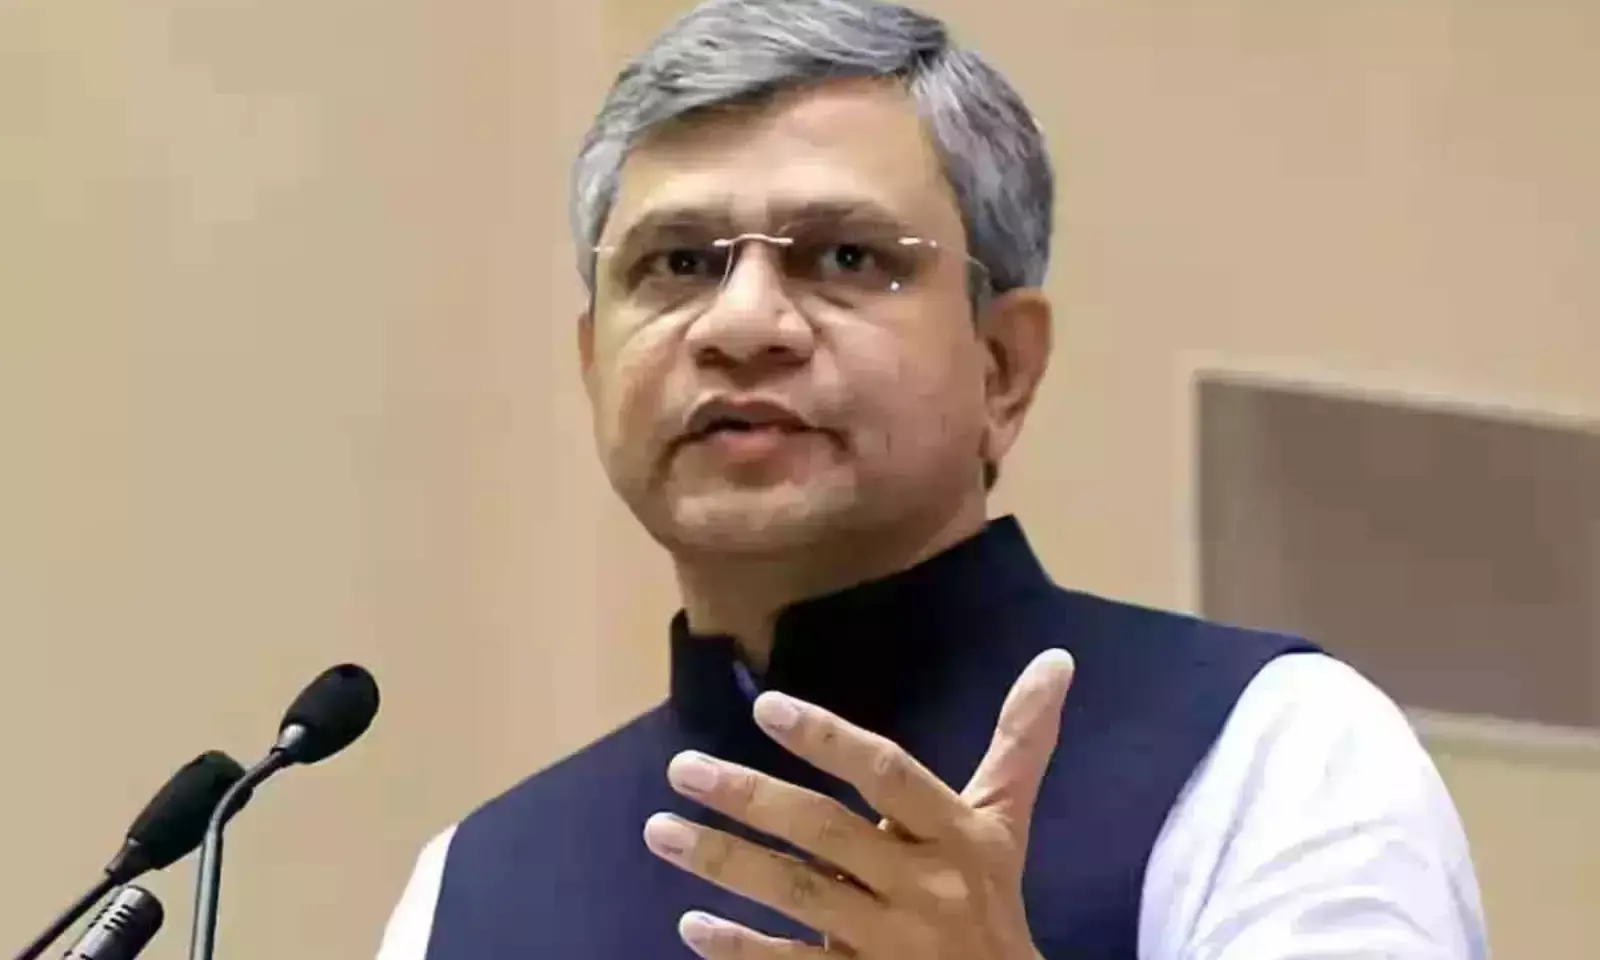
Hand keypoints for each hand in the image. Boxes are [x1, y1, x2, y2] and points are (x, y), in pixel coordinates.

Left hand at [643, 648, 1074, 958]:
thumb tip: (1057, 658)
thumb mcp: (1007, 824)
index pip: (888, 776)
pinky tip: (690, 924)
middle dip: (750, 799)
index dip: (829, 740)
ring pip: (798, 897)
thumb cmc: (992, 903)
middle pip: (826, 834)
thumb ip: (1020, 743)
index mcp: (958, 836)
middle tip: (681, 768)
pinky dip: (739, 950)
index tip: (765, 708)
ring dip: (724, 863)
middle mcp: (924, 887)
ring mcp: (888, 945)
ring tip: (660, 830)